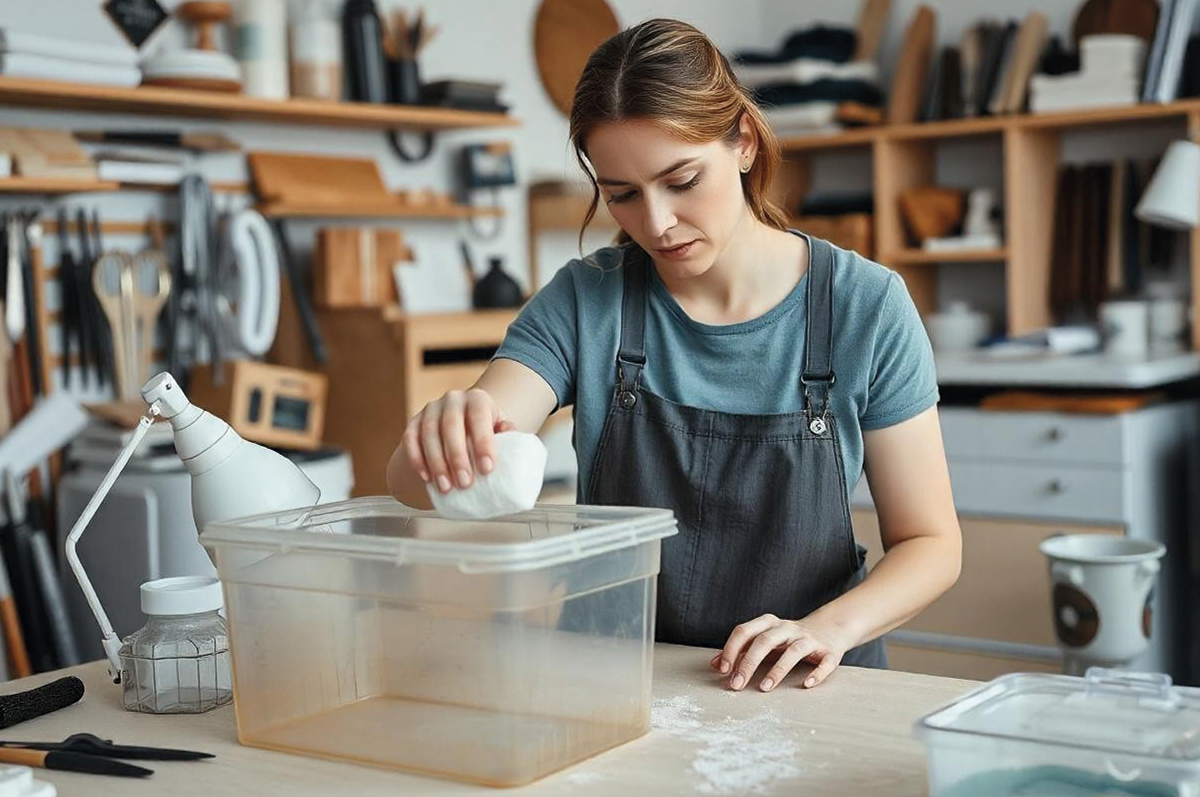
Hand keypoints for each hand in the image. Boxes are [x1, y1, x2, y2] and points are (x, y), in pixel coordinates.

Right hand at [403, 388, 514, 493]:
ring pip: (429, 435)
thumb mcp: (499, 428)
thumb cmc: (485, 431)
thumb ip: (506, 432)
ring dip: (437, 464)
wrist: (463, 423)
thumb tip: (508, 436)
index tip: (487, 469)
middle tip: (465, 483)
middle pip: (451, 426)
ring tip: (446, 487)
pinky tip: (426, 478)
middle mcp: (452, 400)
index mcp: (477, 399)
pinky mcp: (413, 421)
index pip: (479, 417)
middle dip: (458, 457)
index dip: (483, 443)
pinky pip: (410, 440)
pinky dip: (417, 460)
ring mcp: (430, 409)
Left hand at [710, 612, 855, 691]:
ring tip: (764, 688)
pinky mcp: (829, 652)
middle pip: (765, 641)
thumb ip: (740, 650)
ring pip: (793, 652)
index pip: (744, 631)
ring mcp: (809, 639)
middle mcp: (788, 628)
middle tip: (736, 685)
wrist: (829, 629)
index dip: (731, 650)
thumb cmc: (788, 639)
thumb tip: (713, 664)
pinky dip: (816, 674)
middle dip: (748, 663)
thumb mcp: (763, 640)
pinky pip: (824, 663)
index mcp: (769, 624)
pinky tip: (806, 685)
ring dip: (777, 671)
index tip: (722, 670)